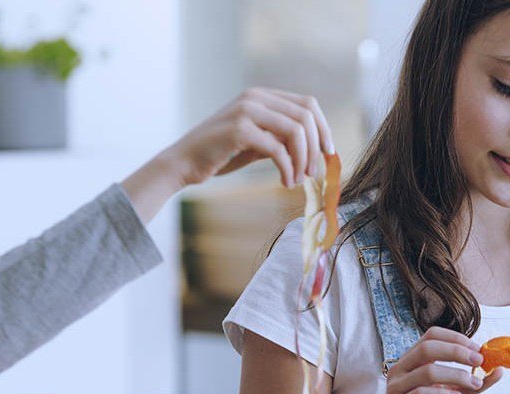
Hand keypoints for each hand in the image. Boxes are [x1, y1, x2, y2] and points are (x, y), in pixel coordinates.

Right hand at [121, 87, 334, 222]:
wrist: (182, 163)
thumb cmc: (218, 155)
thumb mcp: (255, 142)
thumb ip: (279, 138)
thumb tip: (312, 149)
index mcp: (261, 95)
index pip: (307, 104)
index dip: (323, 129)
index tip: (327, 153)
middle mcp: (255, 97)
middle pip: (306, 116)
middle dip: (315, 147)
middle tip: (313, 173)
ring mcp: (247, 110)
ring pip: (296, 131)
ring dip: (303, 159)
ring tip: (297, 180)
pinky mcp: (239, 129)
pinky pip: (278, 149)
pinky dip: (287, 168)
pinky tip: (285, 182)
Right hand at [375, 327, 501, 393]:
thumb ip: (473, 384)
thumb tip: (500, 369)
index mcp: (413, 362)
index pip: (432, 336)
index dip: (457, 338)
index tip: (478, 349)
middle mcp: (401, 370)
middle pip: (428, 347)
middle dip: (458, 351)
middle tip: (480, 361)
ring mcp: (396, 388)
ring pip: (427, 371)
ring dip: (456, 375)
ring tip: (473, 384)